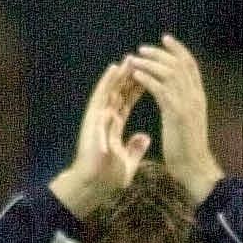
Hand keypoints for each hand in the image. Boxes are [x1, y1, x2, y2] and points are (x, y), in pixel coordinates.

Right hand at [49, 58, 151, 217]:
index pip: (127, 102)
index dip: (137, 89)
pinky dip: (108, 81)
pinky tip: (115, 68)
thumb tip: (145, 137)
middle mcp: (105, 118)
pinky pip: (101, 96)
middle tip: (141, 58)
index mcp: (113, 127)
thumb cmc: (108, 177)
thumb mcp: (128, 161)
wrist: (94, 184)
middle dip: (130, 76)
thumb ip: (135, 148)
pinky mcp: (93, 118)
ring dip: (121, 73)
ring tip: (131, 57)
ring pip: (111, 89)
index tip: (149, 76)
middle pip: (119, 92)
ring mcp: (98, 117)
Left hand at [129, 33, 222, 204]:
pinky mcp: (176, 114)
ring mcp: (187, 104)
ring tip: (134, 59)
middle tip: (142, 48)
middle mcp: (195, 97)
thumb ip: (183, 108)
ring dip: (150, 63)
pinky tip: (136, 74)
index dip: (178, 50)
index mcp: (198, 98)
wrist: (195, 170)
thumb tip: (175, 99)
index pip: (190, 65)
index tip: (165, 39)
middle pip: (179, 64)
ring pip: (169, 72)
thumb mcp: (188, 124)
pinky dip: (147, 78)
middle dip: (160, 53)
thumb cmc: (188, 152)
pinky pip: (160, 88)